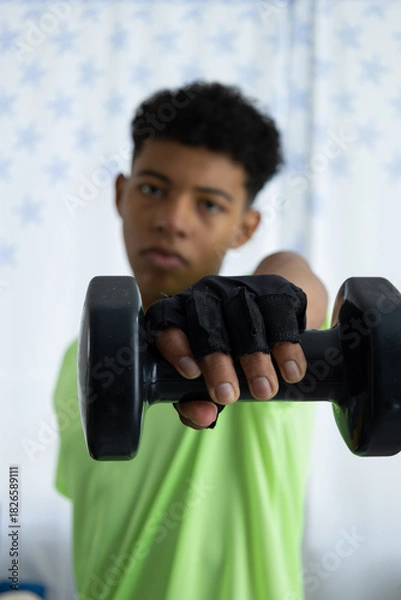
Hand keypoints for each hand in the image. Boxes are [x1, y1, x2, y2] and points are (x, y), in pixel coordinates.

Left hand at [145, 275, 307, 428]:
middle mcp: (205, 294)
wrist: (270, 315)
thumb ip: (194, 404)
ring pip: (246, 319)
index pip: (167, 323)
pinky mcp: (274, 288)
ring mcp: (240, 287)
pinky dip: (286, 347)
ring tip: (265, 392)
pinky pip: (280, 313)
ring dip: (256, 360)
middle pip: (207, 324)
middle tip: (228, 396)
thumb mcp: (204, 380)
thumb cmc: (225, 356)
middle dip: (218, 363)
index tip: (191, 374)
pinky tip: (291, 372)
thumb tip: (204, 416)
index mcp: (178, 314)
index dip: (176, 346)